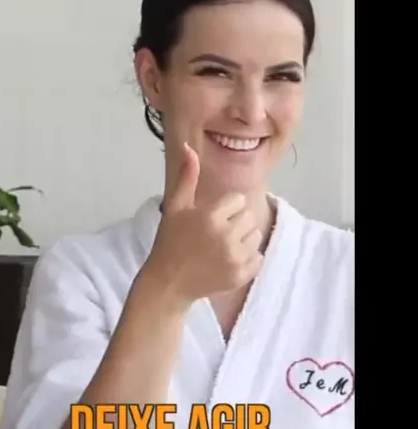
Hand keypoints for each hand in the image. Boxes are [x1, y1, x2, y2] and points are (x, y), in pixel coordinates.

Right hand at [144, 139, 263, 303]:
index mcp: (211, 216)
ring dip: (243, 240)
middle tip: (214, 235)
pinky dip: (248, 259)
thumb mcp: (175, 206)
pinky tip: (228, 261)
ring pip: (255, 236)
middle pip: (248, 217)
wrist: (169, 282)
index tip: (208, 220)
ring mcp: (235, 258)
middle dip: (234, 223)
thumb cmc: (170, 241)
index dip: (224, 209)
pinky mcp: (241, 275)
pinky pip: (258, 258)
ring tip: (221, 248)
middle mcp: (226, 236)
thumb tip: (188, 146)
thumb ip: (187, 176)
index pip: (237, 200)